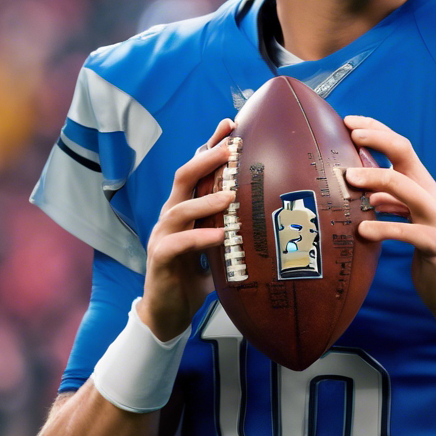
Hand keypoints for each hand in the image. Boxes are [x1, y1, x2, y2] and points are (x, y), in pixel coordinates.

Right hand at [138, 117, 235, 340]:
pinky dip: (199, 237)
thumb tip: (275, 211)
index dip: (210, 145)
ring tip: (231, 194)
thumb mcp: (218, 244)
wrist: (168, 312)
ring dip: (207, 199)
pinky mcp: (160, 259)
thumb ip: (235, 226)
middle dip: (206, 159)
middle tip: (230, 147)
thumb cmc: (195, 275)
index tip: (230, 123)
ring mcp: (163, 235)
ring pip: (180, 208)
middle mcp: (171, 215)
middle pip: (183, 177)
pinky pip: (178, 244)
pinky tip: (220, 235)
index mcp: (185, 207)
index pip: (196, 169)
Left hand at [343, 115, 435, 333]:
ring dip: (376, 179)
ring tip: (349, 179)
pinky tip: (362, 230)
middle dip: (378, 141)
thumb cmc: (426, 250)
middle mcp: (431, 194)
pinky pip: (408, 231)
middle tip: (350, 136)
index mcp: (422, 185)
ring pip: (407, 187)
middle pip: (406, 155)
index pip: (401, 146)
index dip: (376, 130)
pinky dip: (384, 228)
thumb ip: (389, 200)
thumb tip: (363, 188)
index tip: (349, 122)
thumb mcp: (406, 219)